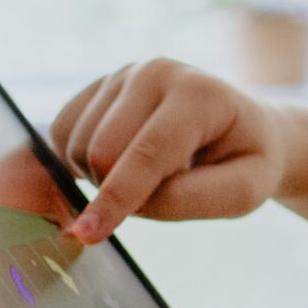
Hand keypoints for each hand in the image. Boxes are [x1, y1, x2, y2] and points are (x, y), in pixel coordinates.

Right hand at [50, 59, 290, 242]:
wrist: (241, 128)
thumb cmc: (245, 162)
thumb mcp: (244, 191)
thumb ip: (191, 199)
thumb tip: (128, 204)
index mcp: (198, 94)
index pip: (148, 153)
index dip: (117, 198)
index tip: (87, 234)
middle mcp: (155, 73)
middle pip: (102, 150)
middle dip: (116, 190)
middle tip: (158, 193)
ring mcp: (123, 74)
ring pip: (76, 144)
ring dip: (99, 177)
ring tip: (147, 174)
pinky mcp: (99, 85)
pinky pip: (61, 133)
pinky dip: (79, 162)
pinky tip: (118, 163)